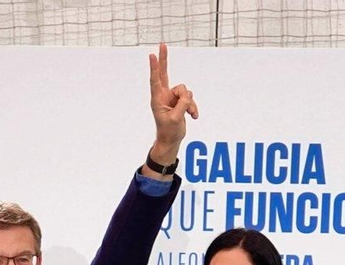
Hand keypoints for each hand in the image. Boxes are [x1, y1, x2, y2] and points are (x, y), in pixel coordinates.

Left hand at [147, 43, 196, 161]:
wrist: (172, 140)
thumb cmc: (169, 131)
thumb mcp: (176, 119)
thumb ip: (182, 105)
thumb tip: (188, 94)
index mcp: (157, 99)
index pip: (155, 80)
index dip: (154, 68)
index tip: (151, 55)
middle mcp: (163, 95)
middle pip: (164, 73)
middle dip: (164, 59)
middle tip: (162, 44)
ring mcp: (172, 97)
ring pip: (185, 91)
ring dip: (190, 104)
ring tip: (190, 115)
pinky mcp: (179, 101)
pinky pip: (190, 98)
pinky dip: (193, 107)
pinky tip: (193, 116)